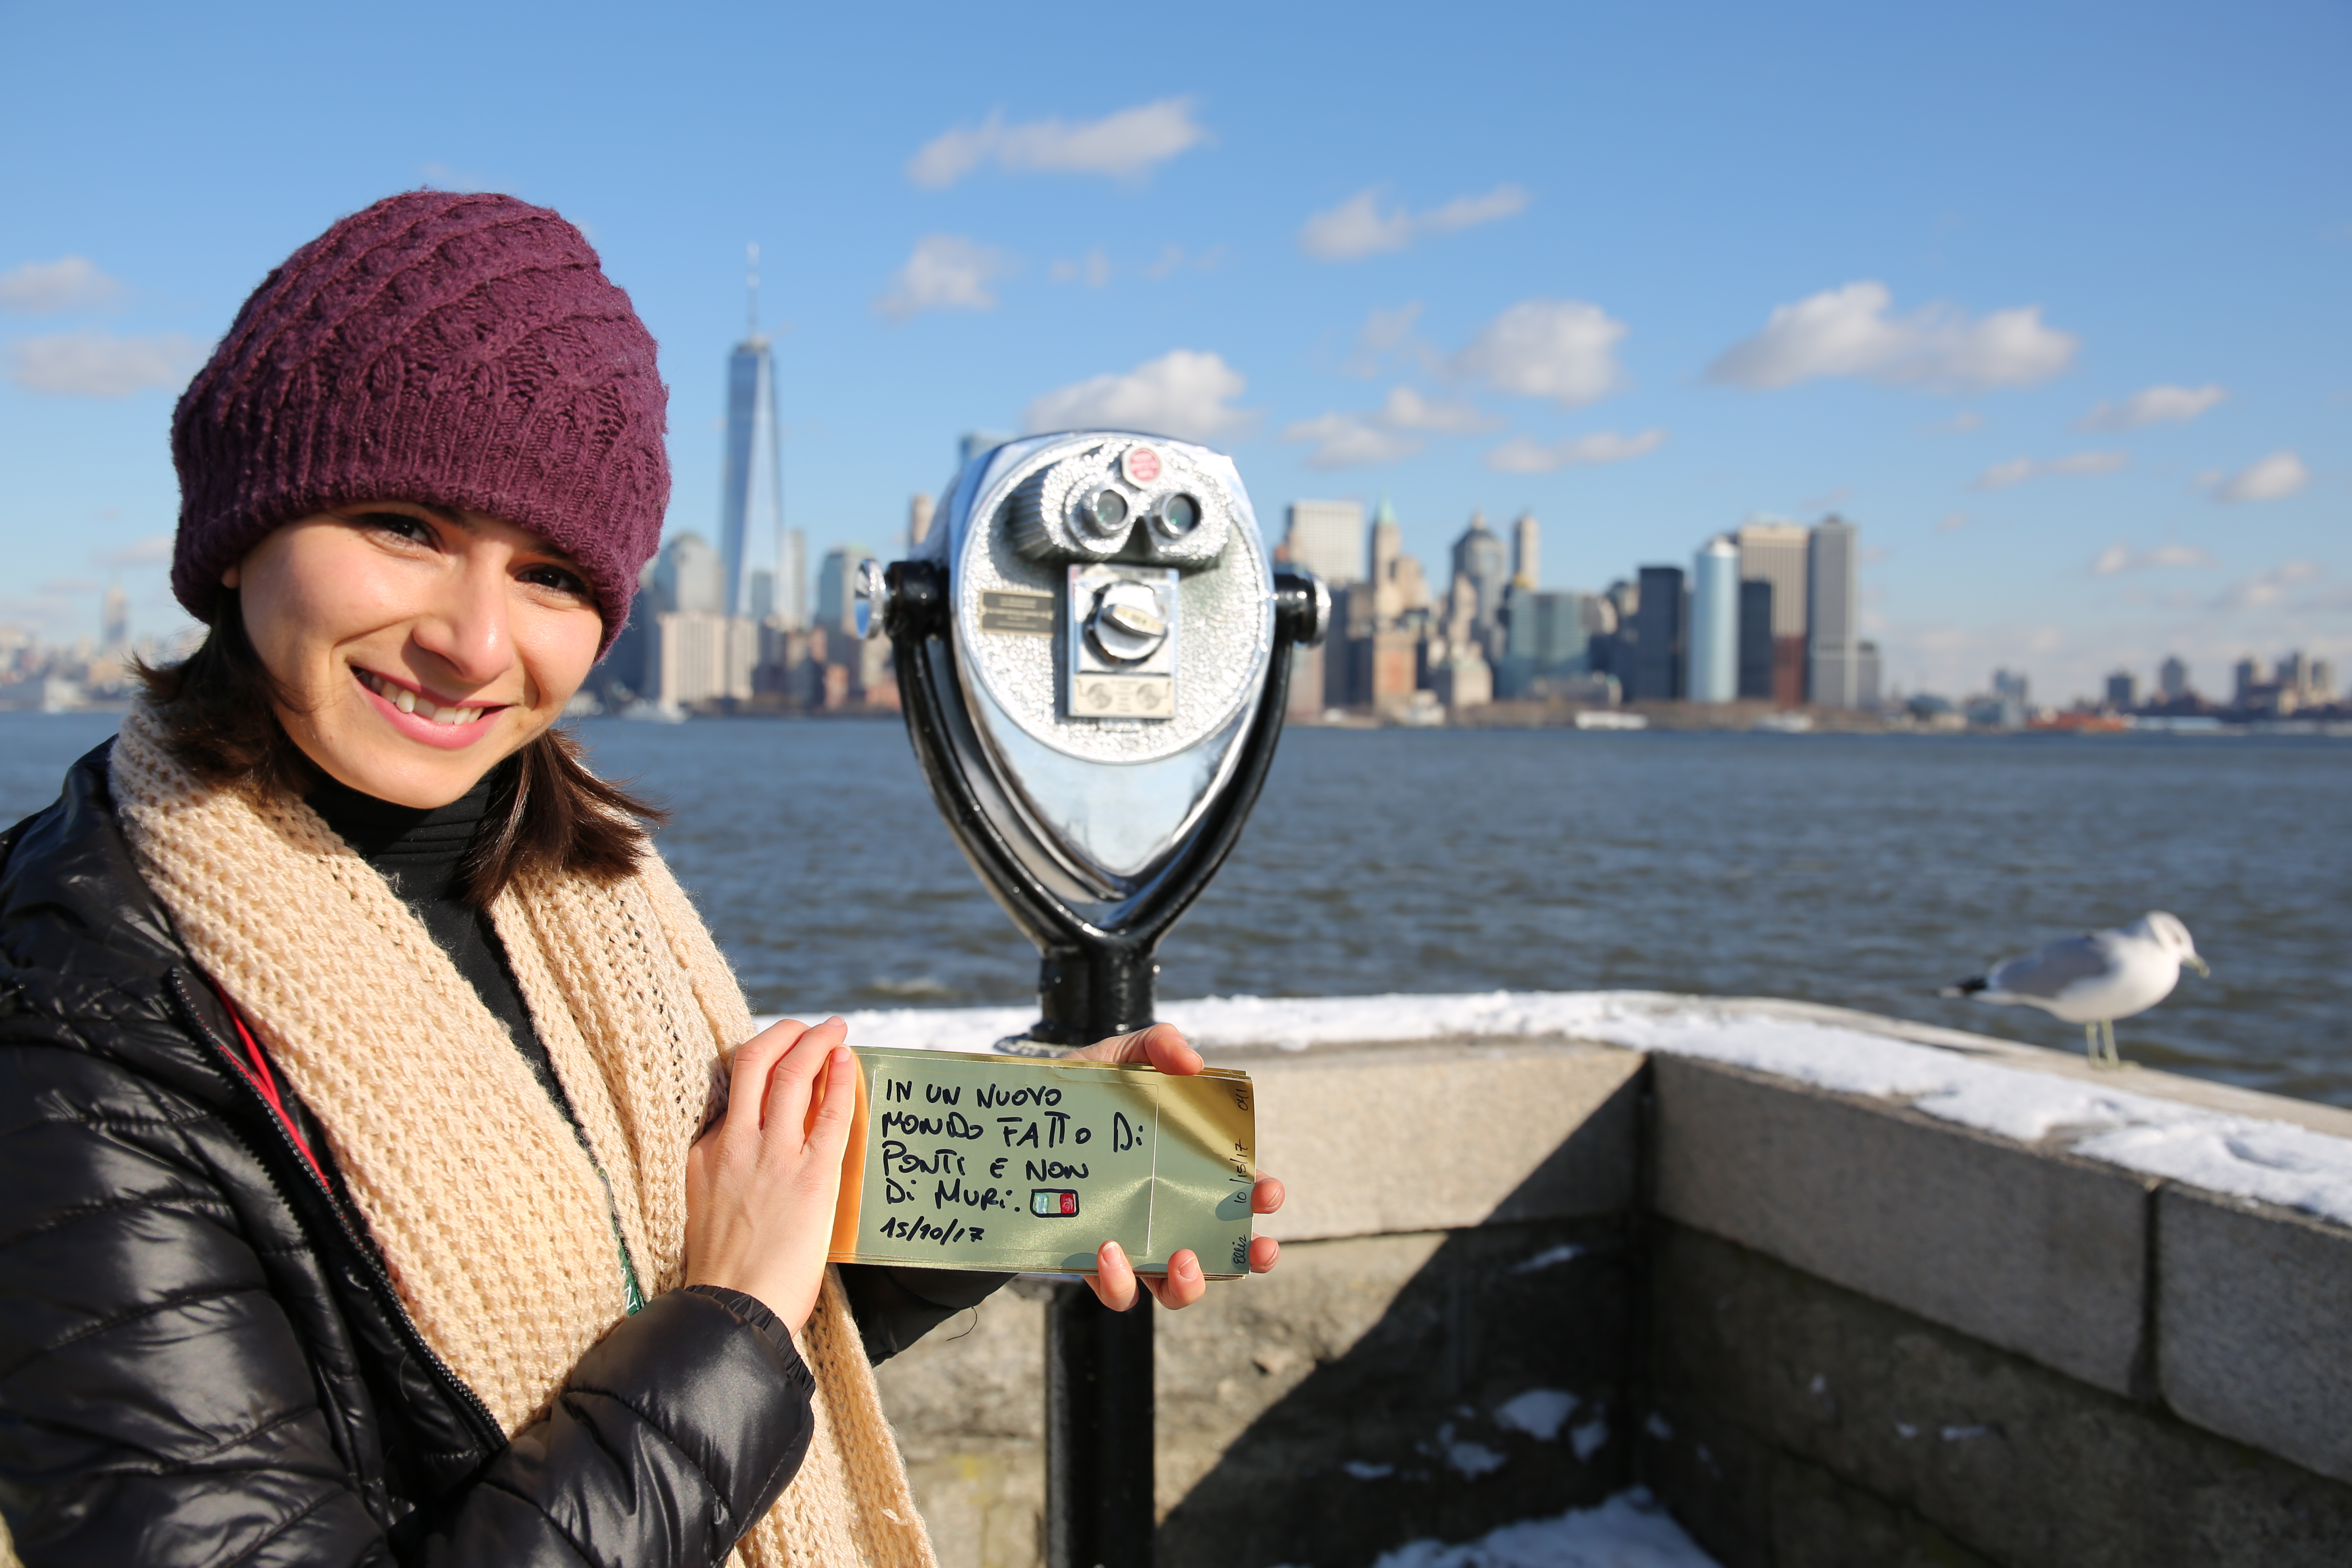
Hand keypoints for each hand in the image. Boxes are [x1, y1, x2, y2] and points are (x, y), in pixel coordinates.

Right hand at [684, 1016, 857, 1330]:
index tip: (777, 1054)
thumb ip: (719, 1175)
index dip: (757, 1062)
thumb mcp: (701, 1209)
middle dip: (784, 1033)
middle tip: (807, 1026)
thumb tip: (743, 1159)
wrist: (732, 1312)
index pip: (730, 1090)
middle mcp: (735, 1145)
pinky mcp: (811, 1177)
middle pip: (754, 1063)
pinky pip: (829, 1114)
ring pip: (791, 1075)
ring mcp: (773, 1158)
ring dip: (816, 1042)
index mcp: (705, 1154)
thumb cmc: (723, 1275)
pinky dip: (840, 1080)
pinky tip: (848, 1062)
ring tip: (835, 1028)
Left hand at [1064, 1022, 1285, 1310]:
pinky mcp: (1092, 1264)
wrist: (1021, 1120)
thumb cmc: (1086, 1091)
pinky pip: (1117, 1291)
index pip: (1236, 1195)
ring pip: (1175, 1289)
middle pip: (1222, 1253)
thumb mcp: (1120, 1056)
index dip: (1260, 1201)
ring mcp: (1133, 1244)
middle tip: (1259, 1245)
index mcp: (1185, 1173)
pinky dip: (1121, 1281)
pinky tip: (1110, 1250)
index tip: (1268, 1192)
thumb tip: (1193, 1063)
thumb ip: (1157, 1044)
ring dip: (1191, 1285)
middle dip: (1249, 1257)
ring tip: (1184, 1259)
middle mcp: (1166, 1215)